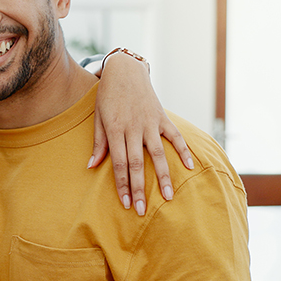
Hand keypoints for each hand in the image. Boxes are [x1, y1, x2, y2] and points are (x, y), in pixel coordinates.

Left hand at [89, 52, 193, 215]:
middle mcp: (134, 128)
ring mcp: (150, 122)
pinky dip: (183, 150)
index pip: (120, 163)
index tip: (125, 203)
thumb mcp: (98, 117)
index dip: (122, 184)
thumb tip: (91, 166)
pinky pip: (175, 136)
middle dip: (139, 188)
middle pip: (137, 164)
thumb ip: (98, 143)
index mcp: (115, 129)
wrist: (124, 70)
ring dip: (162, 177)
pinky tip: (189, 167)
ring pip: (158, 154)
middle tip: (142, 209)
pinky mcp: (161, 116)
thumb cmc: (108, 96)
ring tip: (168, 197)